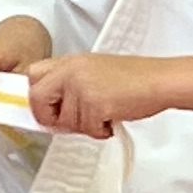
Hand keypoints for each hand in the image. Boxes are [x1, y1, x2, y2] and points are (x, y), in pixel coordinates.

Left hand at [19, 53, 166, 138]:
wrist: (159, 81)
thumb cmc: (133, 79)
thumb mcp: (93, 71)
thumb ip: (69, 85)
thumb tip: (51, 110)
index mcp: (70, 62)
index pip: (33, 74)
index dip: (36, 96)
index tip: (45, 108)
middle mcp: (71, 72)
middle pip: (38, 100)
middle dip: (51, 117)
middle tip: (70, 122)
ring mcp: (81, 88)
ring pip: (65, 121)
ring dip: (85, 126)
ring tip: (105, 113)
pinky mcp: (95, 105)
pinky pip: (87, 130)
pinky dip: (100, 131)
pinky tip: (113, 118)